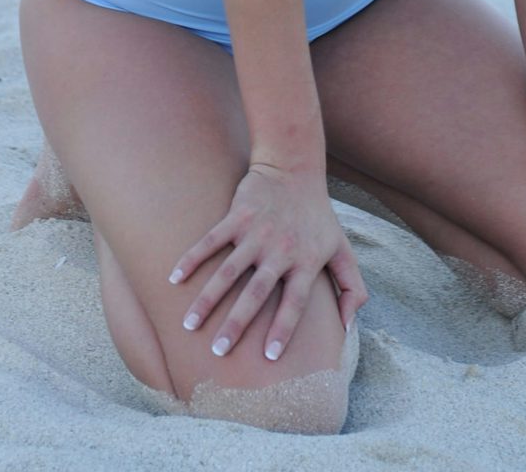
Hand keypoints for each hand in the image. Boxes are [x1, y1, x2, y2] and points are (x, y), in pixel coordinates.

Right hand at [168, 162, 367, 361]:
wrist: (294, 168)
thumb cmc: (319, 216)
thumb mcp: (342, 249)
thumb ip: (352, 287)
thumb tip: (348, 326)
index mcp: (306, 262)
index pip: (295, 302)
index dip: (283, 328)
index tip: (269, 357)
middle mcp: (281, 250)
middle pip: (257, 292)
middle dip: (237, 323)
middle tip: (218, 351)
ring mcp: (256, 233)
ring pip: (228, 271)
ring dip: (208, 299)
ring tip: (189, 324)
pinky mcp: (236, 216)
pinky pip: (210, 241)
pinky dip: (192, 259)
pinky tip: (174, 278)